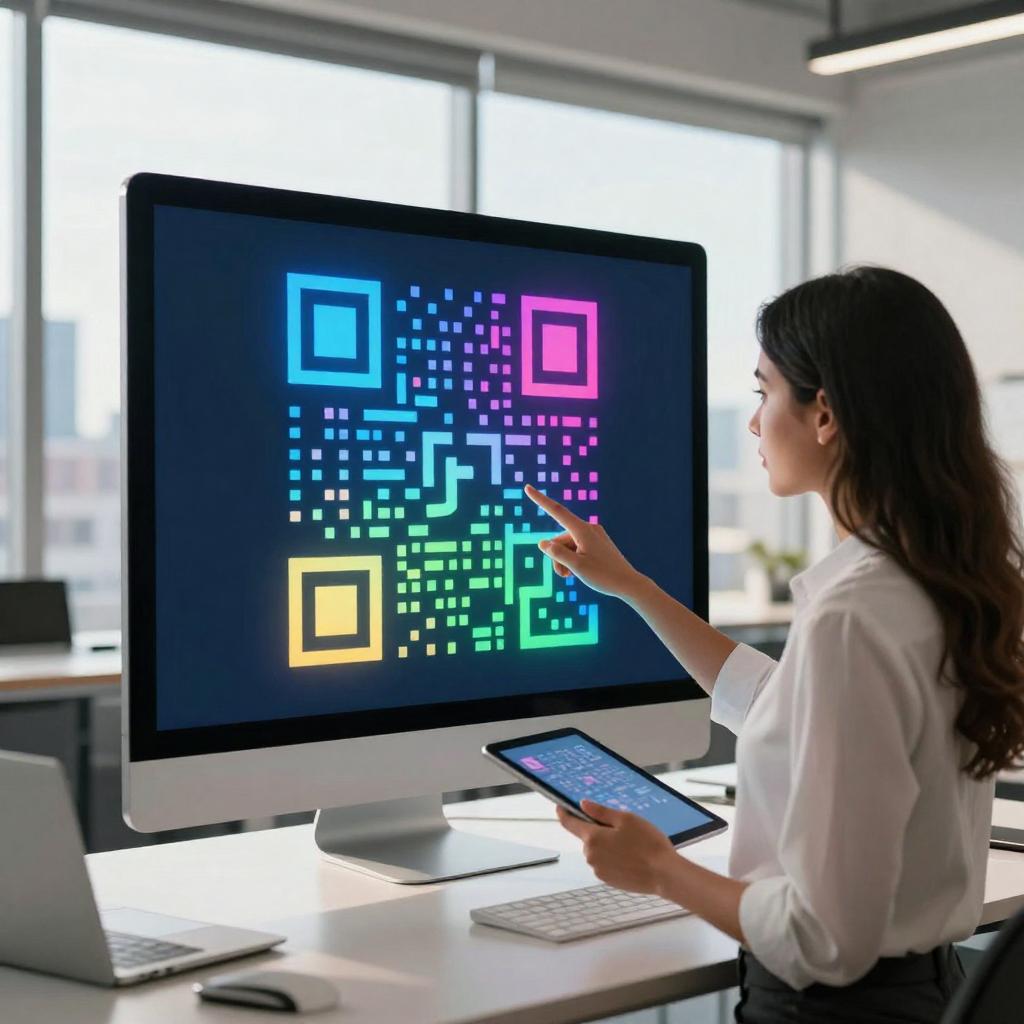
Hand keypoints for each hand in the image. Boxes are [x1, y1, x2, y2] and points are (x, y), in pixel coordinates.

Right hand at [523, 484, 645, 598]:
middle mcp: (588, 528)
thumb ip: (557, 554)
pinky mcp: (597, 542)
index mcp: (583, 530)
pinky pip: (577, 547)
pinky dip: (574, 558)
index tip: (527, 488)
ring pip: (568, 545)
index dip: (540, 500)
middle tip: (566, 576)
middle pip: (560, 539)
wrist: (629, 584)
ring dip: (565, 560)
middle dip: (557, 557)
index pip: (556, 511)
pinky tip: (580, 571)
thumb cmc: (603, 576)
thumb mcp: (576, 567)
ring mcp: (594, 535)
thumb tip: (542, 543)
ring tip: (572, 576)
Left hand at [556, 800, 678, 895]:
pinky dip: (613, 858)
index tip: (560, 806)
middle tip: (621, 826)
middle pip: (588, 837)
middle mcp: (591, 856)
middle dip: (599, 830)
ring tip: (631, 843)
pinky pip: (605, 863)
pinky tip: (631, 857)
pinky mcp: (609, 881)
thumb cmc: (647, 843)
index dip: (564, 813)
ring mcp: (599, 871)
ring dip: (607, 845)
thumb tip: (582, 804)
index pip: (570, 823)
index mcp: (592, 838)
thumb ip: (601, 812)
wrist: (664, 874)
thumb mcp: (626, 819)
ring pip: (598, 851)